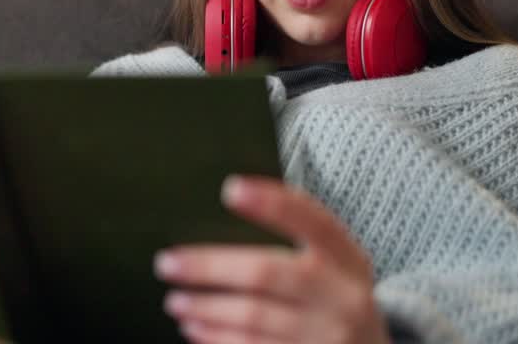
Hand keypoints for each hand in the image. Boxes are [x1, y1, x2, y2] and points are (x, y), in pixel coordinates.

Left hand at [155, 175, 390, 343]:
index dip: (273, 204)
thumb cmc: (337, 297)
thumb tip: (235, 204)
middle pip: (266, 273)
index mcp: (349, 259)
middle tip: (167, 263)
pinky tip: (195, 328)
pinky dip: (218, 339)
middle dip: (210, 266)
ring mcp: (326, 335)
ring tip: (175, 300)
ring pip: (252, 318)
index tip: (231, 189)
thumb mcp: (340, 265)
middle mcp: (342, 296)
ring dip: (206, 308)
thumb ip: (302, 239)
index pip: (313, 221)